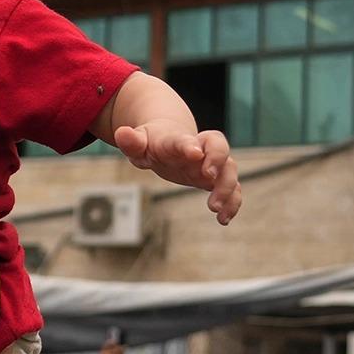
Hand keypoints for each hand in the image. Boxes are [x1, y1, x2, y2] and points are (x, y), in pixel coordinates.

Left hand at [113, 120, 241, 224]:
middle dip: (217, 162)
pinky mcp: (216, 179)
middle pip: (219, 148)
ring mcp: (211, 163)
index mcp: (178, 139)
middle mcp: (201, 149)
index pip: (186, 139)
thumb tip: (121, 133)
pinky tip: (223, 220)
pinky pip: (232, 189)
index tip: (194, 153)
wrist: (169, 139)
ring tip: (216, 210)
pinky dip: (232, 203)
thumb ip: (132, 141)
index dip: (189, 145)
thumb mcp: (138, 143)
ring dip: (227, 189)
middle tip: (208, 178)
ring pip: (229, 171)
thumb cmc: (152, 142)